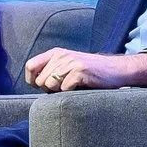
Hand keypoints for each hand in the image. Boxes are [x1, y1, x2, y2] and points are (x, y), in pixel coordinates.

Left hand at [24, 48, 146, 90]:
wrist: (116, 70)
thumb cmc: (90, 73)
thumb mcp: (68, 66)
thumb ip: (52, 70)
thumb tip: (34, 83)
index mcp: (55, 53)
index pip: (30, 66)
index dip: (32, 81)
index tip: (44, 87)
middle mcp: (61, 55)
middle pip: (39, 80)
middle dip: (49, 90)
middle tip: (64, 88)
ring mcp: (71, 62)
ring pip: (50, 84)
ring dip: (60, 92)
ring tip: (72, 87)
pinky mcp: (80, 71)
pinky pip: (64, 88)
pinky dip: (71, 92)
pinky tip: (81, 87)